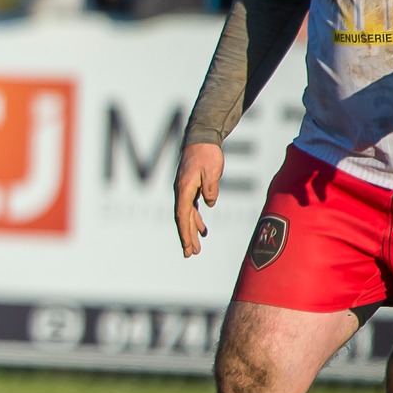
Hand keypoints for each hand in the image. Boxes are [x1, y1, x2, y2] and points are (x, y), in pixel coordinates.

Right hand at [174, 142, 223, 256]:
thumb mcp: (212, 172)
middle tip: (191, 254)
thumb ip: (210, 189)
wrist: (201, 138)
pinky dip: (196, 220)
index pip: (183, 216)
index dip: (185, 233)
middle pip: (183, 219)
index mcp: (184, 189)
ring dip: (191, 231)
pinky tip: (203, 229)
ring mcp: (185, 190)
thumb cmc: (207, 154)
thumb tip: (209, 204)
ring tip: (197, 247)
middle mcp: (181, 191)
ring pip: (186, 215)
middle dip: (187, 237)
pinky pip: (191, 207)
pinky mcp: (190, 188)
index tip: (188, 247)